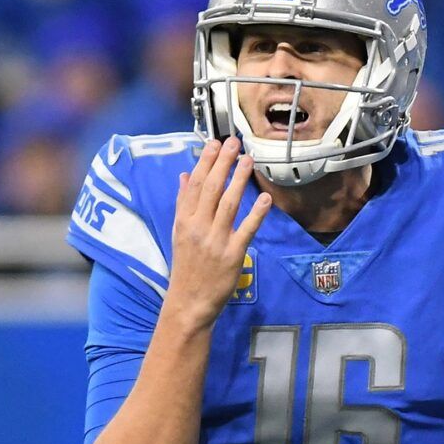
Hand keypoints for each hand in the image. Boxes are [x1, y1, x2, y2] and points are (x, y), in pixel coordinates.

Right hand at [166, 137, 272, 331]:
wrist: (190, 300)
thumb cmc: (187, 265)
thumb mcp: (178, 232)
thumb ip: (183, 203)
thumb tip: (185, 176)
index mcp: (184, 220)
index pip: (195, 184)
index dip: (205, 162)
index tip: (214, 143)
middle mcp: (198, 227)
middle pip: (211, 189)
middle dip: (222, 163)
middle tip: (233, 142)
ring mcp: (216, 240)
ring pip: (228, 204)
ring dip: (239, 180)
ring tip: (248, 160)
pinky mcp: (233, 254)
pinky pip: (246, 229)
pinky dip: (256, 213)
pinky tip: (265, 198)